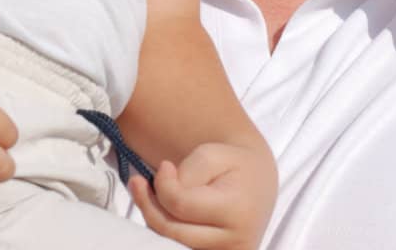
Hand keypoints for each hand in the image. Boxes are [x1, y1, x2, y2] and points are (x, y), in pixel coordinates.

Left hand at [128, 141, 277, 249]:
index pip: (180, 205)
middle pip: (171, 231)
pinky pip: (179, 247)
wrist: (257, 185)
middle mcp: (235, 242)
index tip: (163, 165)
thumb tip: (161, 193)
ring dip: (155, 219)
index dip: (163, 184)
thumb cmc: (232, 166)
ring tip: (147, 193)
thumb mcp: (212, 154)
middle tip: (139, 181)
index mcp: (237, 211)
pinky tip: (162, 211)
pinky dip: (167, 231)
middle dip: (150, 205)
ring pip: (171, 244)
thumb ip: (186, 173)